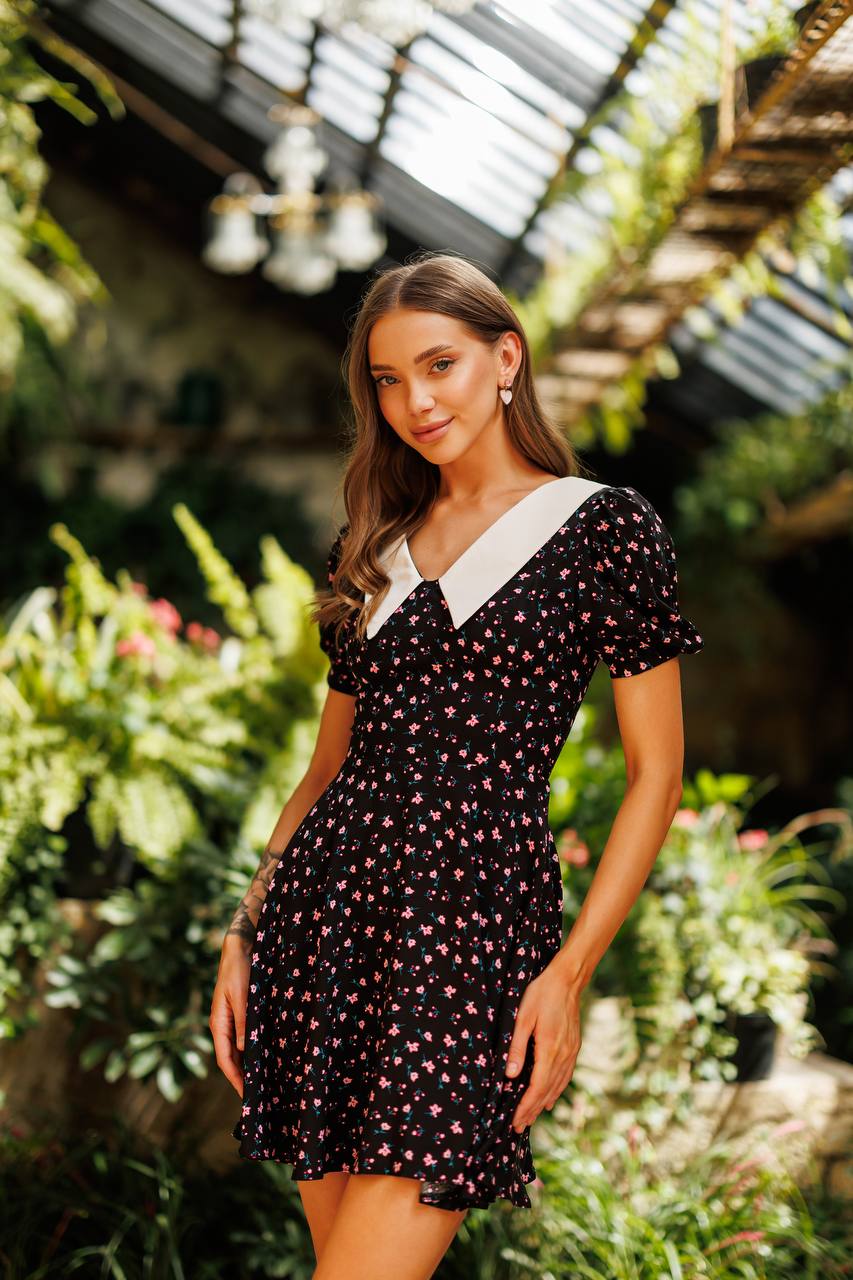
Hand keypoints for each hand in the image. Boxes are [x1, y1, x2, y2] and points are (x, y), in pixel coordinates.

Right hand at [209, 938, 250, 1097]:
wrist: (239, 947)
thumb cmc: (240, 969)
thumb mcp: (243, 996)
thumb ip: (244, 1022)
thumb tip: (245, 1050)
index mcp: (219, 1023)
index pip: (224, 1059)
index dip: (234, 1078)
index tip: (245, 1095)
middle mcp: (223, 1025)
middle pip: (230, 1058)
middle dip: (240, 1078)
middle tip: (256, 1096)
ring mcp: (230, 1020)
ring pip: (237, 1050)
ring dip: (246, 1066)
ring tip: (261, 1083)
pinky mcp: (240, 1014)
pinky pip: (243, 1038)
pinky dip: (251, 1051)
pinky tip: (262, 1057)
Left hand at [505, 961, 581, 1131]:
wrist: (568, 980)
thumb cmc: (541, 994)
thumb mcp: (522, 1016)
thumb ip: (516, 1046)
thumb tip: (509, 1075)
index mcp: (549, 1049)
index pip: (536, 1087)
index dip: (525, 1106)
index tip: (514, 1121)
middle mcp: (563, 1055)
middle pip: (547, 1091)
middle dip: (532, 1111)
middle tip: (518, 1127)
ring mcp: (571, 1052)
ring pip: (558, 1085)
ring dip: (543, 1103)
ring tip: (531, 1117)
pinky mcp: (574, 1047)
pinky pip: (565, 1075)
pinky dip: (556, 1090)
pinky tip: (549, 1097)